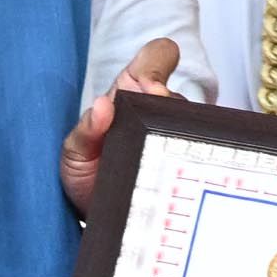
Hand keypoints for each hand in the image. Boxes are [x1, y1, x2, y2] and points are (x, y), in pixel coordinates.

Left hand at [63, 37, 180, 207]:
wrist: (98, 219)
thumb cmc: (86, 177)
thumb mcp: (74, 153)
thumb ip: (85, 129)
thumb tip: (103, 105)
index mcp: (130, 96)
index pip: (156, 57)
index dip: (157, 63)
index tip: (149, 87)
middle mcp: (157, 113)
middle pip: (178, 93)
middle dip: (168, 102)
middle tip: (154, 120)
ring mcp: (175, 138)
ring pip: (193, 123)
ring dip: (177, 134)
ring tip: (158, 155)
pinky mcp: (189, 164)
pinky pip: (202, 154)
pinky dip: (193, 159)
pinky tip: (177, 171)